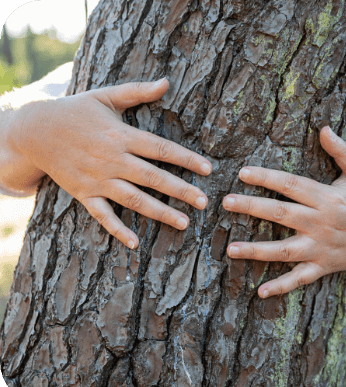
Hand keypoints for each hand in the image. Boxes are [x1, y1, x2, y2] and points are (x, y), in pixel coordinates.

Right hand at [15, 79, 211, 248]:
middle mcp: (113, 160)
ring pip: (134, 199)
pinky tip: (135, 243)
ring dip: (160, 212)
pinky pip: (103, 215)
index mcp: (121, 136)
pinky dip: (118, 229)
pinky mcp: (84, 194)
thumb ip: (138, 91)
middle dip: (181, 191)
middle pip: (153, 178)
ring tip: (184, 223)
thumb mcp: (106, 96)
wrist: (34, 131)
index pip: (161, 149)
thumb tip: (166, 81)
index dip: (187, 159)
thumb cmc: (75, 111)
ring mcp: (98, 179)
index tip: (208, 169)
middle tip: (204, 202)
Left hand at [223, 127, 345, 297]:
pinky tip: (261, 291)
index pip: (292, 185)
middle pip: (282, 214)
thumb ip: (342, 150)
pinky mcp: (326, 266)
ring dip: (257, 250)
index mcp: (328, 198)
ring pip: (285, 250)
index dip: (267, 177)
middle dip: (252, 207)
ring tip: (230, 249)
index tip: (242, 173)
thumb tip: (323, 128)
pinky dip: (282, 286)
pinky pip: (301, 278)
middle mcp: (322, 223)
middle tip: (226, 202)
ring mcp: (323, 248)